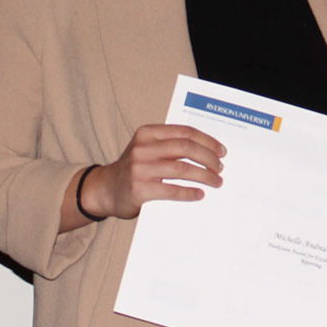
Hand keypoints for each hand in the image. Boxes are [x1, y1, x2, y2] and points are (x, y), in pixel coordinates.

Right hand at [61, 124, 224, 230]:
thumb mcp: (147, 149)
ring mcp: (140, 169)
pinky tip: (200, 194)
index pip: (185, 132)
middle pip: (186, 148)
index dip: (207, 141)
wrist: (104, 190)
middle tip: (220, 168)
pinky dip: (189, 192)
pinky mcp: (139, 189)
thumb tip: (208, 152)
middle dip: (208, 158)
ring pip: (182, 169)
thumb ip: (169, 146)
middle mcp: (143, 148)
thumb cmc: (134, 169)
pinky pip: (171, 190)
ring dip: (204, 175)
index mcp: (148, 133)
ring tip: (216, 181)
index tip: (221, 151)